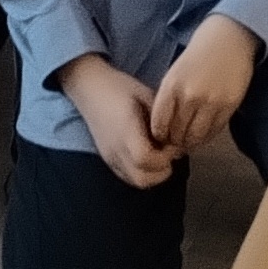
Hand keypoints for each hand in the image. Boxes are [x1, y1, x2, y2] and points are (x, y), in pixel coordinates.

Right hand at [59, 53, 177, 187]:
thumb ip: (162, 117)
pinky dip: (142, 173)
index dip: (165, 157)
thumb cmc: (119, 87)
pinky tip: (147, 156)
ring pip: (136, 182)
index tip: (172, 143)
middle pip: (142, 179)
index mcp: (125, 130)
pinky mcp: (108, 160)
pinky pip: (128, 177)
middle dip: (162, 171)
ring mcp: (110, 157)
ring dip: (153, 174)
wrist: (89, 88)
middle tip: (168, 152)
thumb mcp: (146, 94)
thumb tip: (179, 138)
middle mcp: (115, 148)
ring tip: (159, 154)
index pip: (146, 159)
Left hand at [147, 15, 258, 153]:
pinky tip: (204, 134)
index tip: (161, 138)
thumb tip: (164, 127)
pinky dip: (207, 138)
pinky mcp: (228, 106)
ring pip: (196, 137)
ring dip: (191, 143)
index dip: (159, 136)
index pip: (159, 124)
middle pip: (177, 134)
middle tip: (176, 144)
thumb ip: (169, 98)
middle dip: (175, 142)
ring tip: (190, 141)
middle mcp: (189, 96)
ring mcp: (210, 102)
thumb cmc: (198, 55)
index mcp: (171, 86)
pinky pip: (214, 131)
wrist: (228, 39)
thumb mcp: (175, 73)